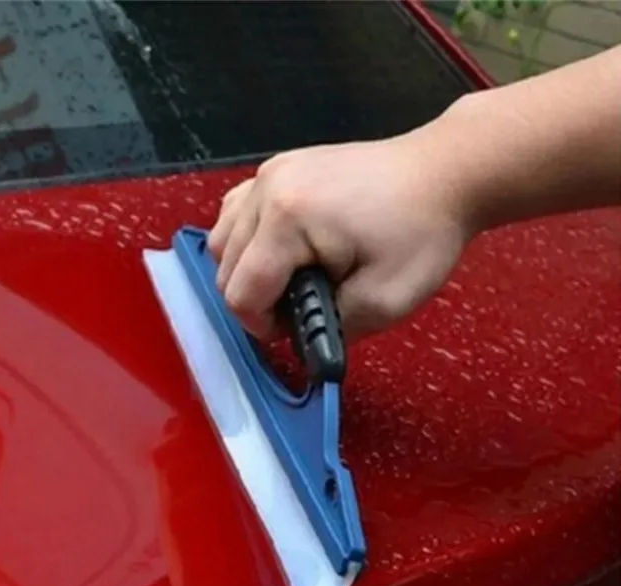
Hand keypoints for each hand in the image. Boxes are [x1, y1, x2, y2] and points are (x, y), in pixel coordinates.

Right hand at [207, 123, 474, 340]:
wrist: (444, 173)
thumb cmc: (423, 233)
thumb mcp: (385, 302)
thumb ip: (330, 331)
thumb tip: (296, 337)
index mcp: (286, 218)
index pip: (241, 294)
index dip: (265, 326)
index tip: (302, 328)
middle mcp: (266, 189)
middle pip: (224, 270)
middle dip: (258, 300)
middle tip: (306, 305)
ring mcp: (268, 172)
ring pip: (222, 241)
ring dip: (248, 272)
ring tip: (293, 278)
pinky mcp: (277, 167)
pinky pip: (236, 214)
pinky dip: (249, 242)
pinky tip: (282, 250)